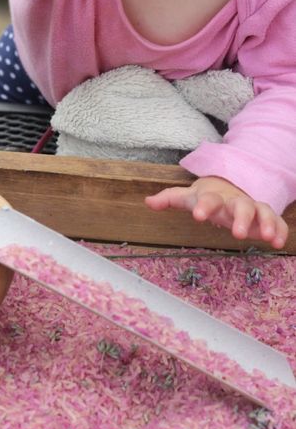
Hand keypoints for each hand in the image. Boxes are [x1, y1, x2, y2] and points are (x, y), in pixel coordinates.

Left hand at [145, 176, 287, 248]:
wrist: (229, 186)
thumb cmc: (206, 196)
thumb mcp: (187, 197)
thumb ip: (169, 199)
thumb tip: (148, 202)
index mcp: (213, 197)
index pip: (208, 199)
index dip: (203, 206)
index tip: (198, 216)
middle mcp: (234, 201)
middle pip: (240, 205)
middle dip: (241, 218)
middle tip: (238, 234)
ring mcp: (251, 208)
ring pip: (262, 211)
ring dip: (266, 223)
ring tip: (267, 237)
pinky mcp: (264, 217)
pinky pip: (276, 221)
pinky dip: (280, 230)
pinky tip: (278, 243)